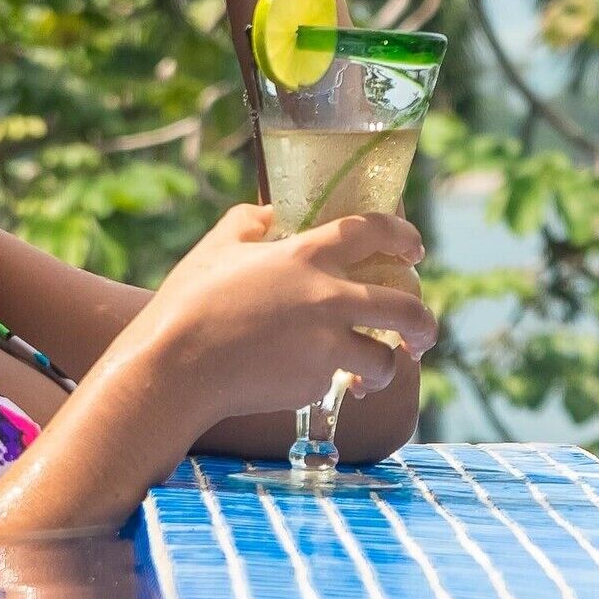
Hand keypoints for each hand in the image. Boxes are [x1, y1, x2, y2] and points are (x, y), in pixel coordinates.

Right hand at [123, 204, 437, 424]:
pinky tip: (325, 384)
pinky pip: (340, 383)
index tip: (415, 248)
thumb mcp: (216, 247)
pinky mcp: (314, 384)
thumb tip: (267, 215)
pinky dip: (339, 384)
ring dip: (387, 364)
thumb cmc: (189, 302)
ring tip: (376, 368)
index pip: (374, 231)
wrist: (175, 369)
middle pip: (406, 307)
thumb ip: (248, 223)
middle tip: (422, 330)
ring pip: (386, 359)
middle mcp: (329, 298)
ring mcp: (325, 345)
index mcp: (307, 255)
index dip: (404, 235)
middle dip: (424, 322)